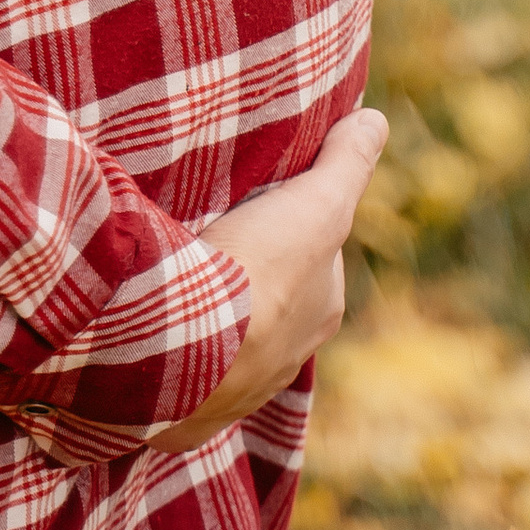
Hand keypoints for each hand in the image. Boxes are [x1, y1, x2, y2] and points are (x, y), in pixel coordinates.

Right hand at [154, 108, 389, 448]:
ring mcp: (235, 388)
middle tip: (213, 233)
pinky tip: (153, 325)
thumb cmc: (260, 273)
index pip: (315, 256)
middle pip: (273, 298)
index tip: (261, 198)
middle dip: (250, 270)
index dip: (293, 222)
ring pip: (228, 336)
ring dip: (209, 310)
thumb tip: (376, 121)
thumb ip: (346, 163)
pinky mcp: (185, 408)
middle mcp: (287, 357)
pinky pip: (183, 370)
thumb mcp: (315, 204)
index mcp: (320, 312)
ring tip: (177, 275)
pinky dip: (174, 347)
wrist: (185, 346)